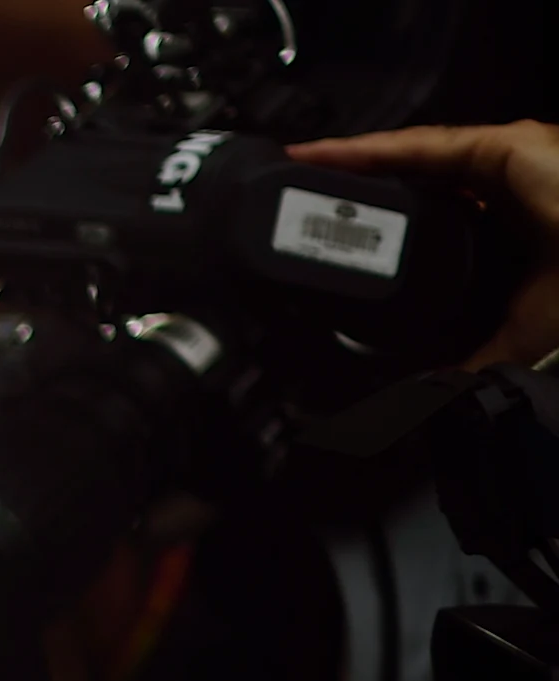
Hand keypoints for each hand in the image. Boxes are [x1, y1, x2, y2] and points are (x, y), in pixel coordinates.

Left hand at [290, 122, 558, 366]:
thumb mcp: (526, 332)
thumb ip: (476, 359)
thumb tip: (431, 395)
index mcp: (509, 234)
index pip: (432, 229)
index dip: (384, 238)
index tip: (332, 250)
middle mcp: (504, 192)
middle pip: (414, 190)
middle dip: (359, 199)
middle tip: (298, 212)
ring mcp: (504, 164)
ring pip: (409, 162)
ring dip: (350, 169)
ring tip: (293, 177)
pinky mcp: (505, 146)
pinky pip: (419, 146)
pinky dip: (367, 151)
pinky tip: (321, 155)